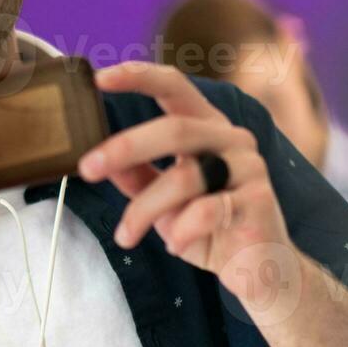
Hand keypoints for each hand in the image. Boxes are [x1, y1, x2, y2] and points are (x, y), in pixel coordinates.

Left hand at [78, 62, 298, 308]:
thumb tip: (99, 158)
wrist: (257, 270)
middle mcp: (231, 139)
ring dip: (145, 209)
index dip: (139, 77)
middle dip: (125, 147)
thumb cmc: (205, 228)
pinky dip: (180, 231)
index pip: (175, 88)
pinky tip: (174, 246)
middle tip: (87, 168)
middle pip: (175, 129)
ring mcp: (250, 168)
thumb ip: (135, 177)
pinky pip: (206, 211)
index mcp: (206, 128)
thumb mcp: (160, 201)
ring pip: (185, 177)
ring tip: (126, 235)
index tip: (100, 78)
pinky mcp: (260, 201)